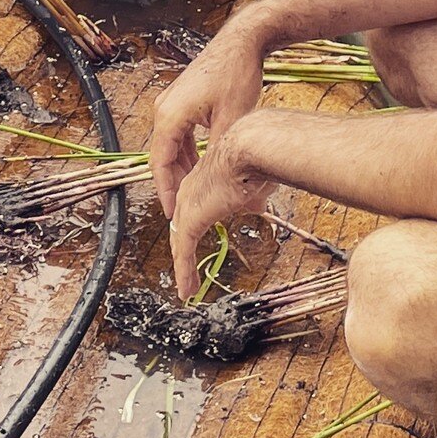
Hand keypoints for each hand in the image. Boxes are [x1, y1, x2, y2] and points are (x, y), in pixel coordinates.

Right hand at [149, 23, 265, 219]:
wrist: (242, 41)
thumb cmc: (237, 74)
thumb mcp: (232, 120)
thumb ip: (219, 153)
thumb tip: (219, 183)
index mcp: (170, 115)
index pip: (160, 163)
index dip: (166, 192)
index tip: (173, 216)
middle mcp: (164, 108)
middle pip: (163, 156)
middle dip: (174, 184)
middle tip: (185, 211)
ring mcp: (172, 102)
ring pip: (171, 145)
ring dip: (182, 168)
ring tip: (194, 194)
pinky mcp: (182, 99)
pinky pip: (179, 133)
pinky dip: (187, 152)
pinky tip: (201, 166)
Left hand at [169, 119, 275, 299]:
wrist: (250, 147)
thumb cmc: (256, 158)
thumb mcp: (254, 183)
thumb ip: (250, 196)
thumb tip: (256, 203)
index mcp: (206, 178)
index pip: (195, 206)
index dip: (195, 224)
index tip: (197, 237)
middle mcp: (191, 190)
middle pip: (181, 225)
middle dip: (182, 248)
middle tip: (186, 269)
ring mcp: (188, 204)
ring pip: (180, 241)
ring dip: (183, 266)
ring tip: (187, 286)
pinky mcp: (190, 219)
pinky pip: (183, 252)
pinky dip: (184, 272)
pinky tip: (187, 290)